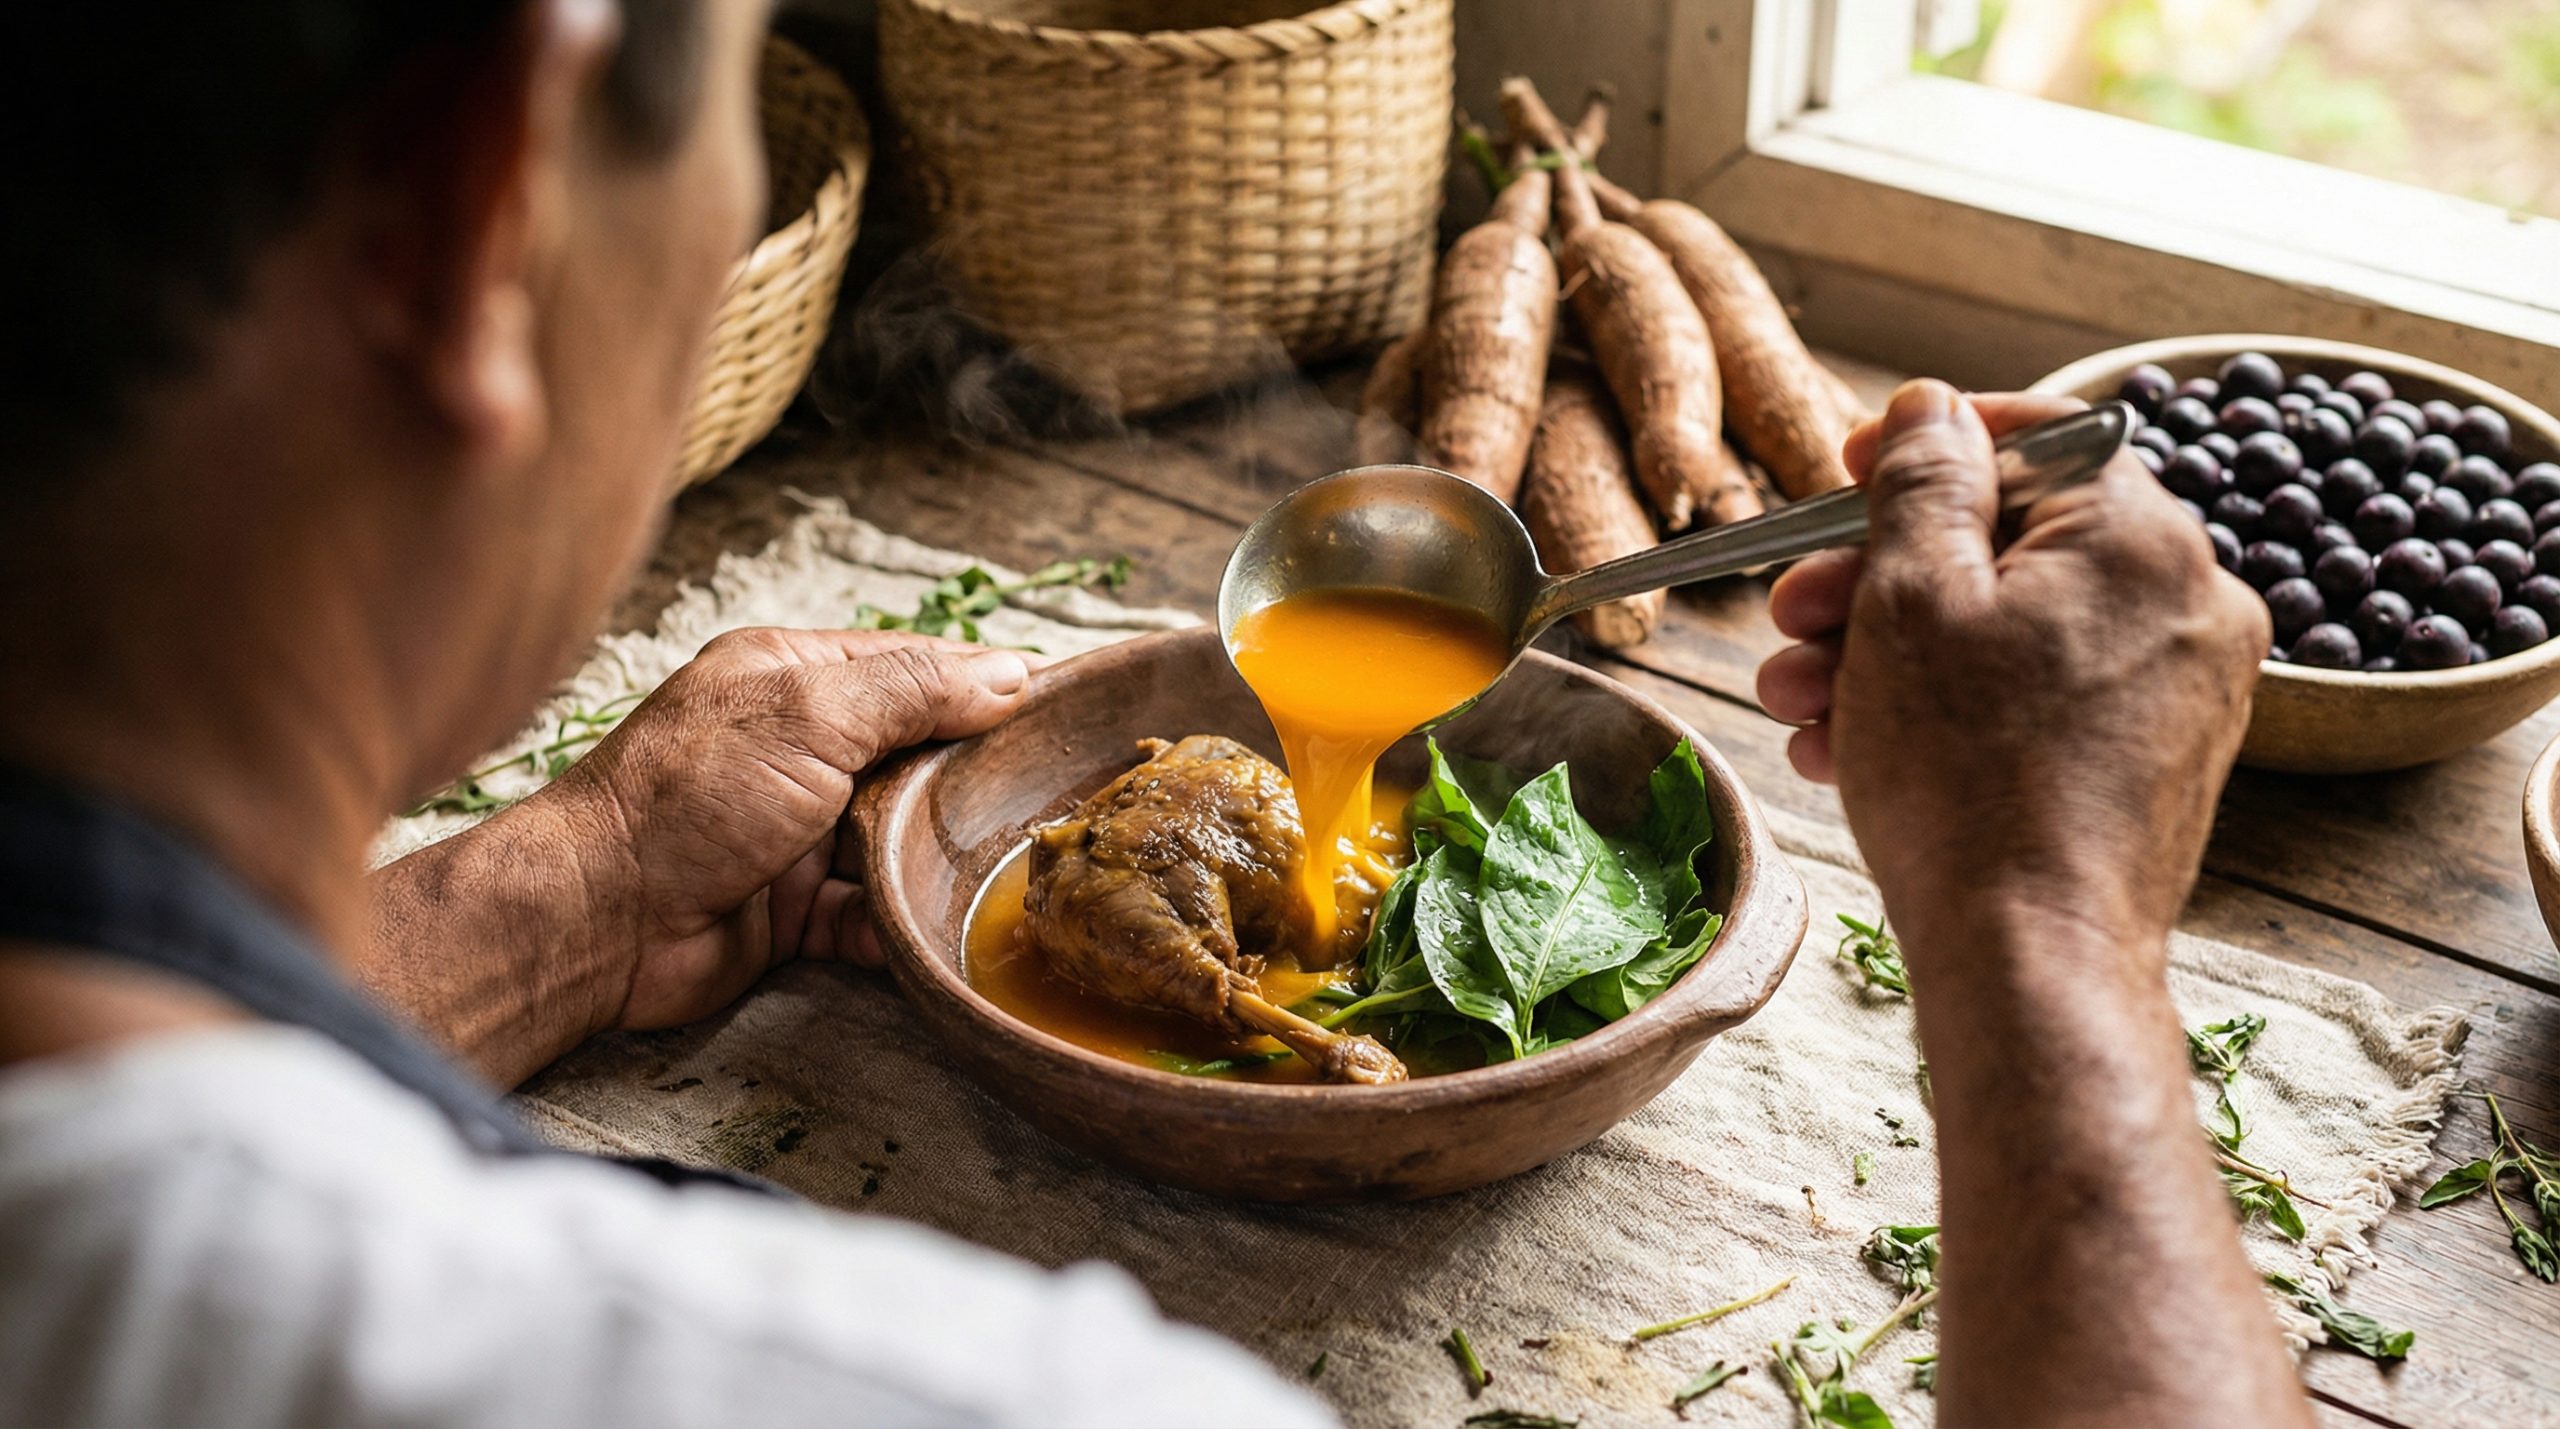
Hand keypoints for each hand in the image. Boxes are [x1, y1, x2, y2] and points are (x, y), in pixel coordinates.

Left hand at [542, 628, 1029, 1030]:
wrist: (597, 918)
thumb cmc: (686, 796)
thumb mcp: (810, 715)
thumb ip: (913, 691)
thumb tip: (1008, 672)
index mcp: (793, 678)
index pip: (912, 669)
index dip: (982, 686)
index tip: (1055, 708)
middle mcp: (795, 748)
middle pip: (914, 758)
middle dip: (966, 783)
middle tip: (1039, 799)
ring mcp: (793, 831)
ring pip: (897, 840)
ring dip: (934, 859)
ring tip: (993, 870)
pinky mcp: (788, 910)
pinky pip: (866, 916)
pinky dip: (893, 927)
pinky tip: (925, 932)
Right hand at [1754, 381, 2267, 953]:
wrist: (2031, 960)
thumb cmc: (1967, 780)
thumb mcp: (1910, 598)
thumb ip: (1921, 481)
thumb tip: (1932, 408)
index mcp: (2144, 538)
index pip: (2039, 435)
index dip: (1926, 446)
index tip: (1842, 474)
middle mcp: (2186, 603)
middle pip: (2010, 541)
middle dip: (1877, 575)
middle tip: (1790, 610)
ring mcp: (2178, 691)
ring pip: (2009, 628)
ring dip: (1888, 652)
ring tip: (1798, 703)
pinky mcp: (2151, 763)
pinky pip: (2035, 699)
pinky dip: (1946, 709)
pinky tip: (1849, 749)